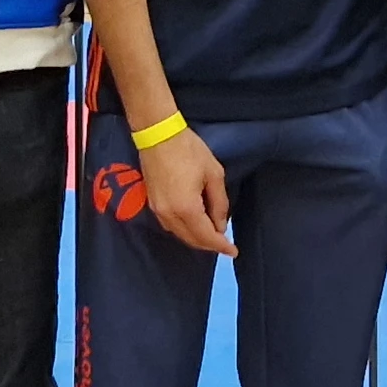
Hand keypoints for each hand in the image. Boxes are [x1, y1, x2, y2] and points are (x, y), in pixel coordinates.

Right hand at [139, 123, 232, 255]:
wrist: (158, 134)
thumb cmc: (189, 150)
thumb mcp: (214, 174)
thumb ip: (219, 203)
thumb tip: (221, 225)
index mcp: (187, 208)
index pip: (206, 236)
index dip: (221, 246)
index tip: (233, 251)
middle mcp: (170, 215)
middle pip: (192, 240)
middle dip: (209, 245)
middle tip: (225, 245)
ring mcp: (158, 211)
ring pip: (180, 235)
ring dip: (197, 239)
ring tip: (213, 236)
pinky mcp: (152, 204)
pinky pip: (171, 226)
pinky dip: (185, 231)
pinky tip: (194, 225)